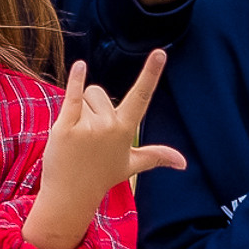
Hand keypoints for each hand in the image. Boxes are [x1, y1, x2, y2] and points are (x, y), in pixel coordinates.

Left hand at [25, 51, 186, 248]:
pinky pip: (72, 95)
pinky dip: (75, 79)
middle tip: (89, 135)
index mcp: (125, 130)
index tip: (160, 53)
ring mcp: (86, 126)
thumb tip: (183, 162)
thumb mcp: (131, 165)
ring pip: (83, 95)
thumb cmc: (101, 177)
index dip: (151, 73)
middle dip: (92, 106)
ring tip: (77, 135)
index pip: (141, 97)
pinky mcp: (65, 126)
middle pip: (99, 92)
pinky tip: (80, 66)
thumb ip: (156, 156)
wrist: (70, 195)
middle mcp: (109, 126)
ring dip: (78, 110)